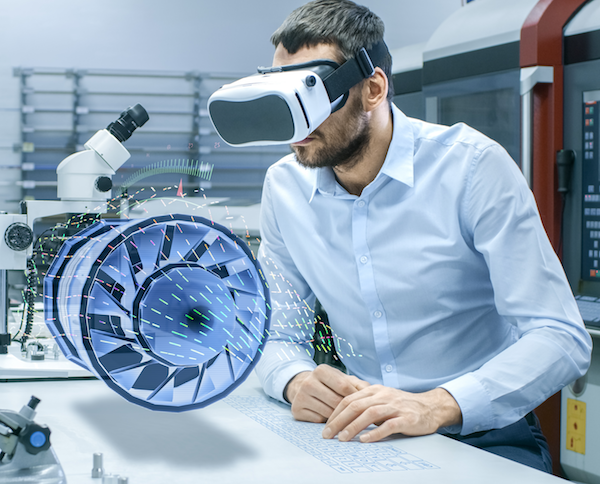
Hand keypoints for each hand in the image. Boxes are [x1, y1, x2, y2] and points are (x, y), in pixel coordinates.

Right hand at [285, 364, 369, 422]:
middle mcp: (308, 381)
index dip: (356, 397)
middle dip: (349, 410)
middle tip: (358, 415)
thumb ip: (359, 385)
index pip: (344, 386)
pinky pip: (318, 420)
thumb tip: (375, 393)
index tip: (365, 405)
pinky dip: (326, 421)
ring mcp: (300, 396)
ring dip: (339, 418)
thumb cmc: (330, 385)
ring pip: (328, 413)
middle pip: (336, 401)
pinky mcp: (296, 409)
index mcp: (321, 370)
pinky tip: (330, 419)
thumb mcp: (344, 380)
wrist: (304, 387)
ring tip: (345, 417)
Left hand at [322, 385, 461, 442]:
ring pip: (369, 414)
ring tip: (342, 438)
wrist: (430, 407)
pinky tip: (365, 440)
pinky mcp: (406, 418)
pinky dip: (375, 433)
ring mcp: (395, 406)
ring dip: (353, 426)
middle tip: (327, 434)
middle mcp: (383, 396)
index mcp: (374, 390)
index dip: (335, 413)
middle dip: (338, 421)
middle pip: (355, 406)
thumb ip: (365, 404)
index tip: (326, 426)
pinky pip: (389, 425)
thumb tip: (342, 417)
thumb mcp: (381, 400)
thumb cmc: (402, 406)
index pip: (349, 399)